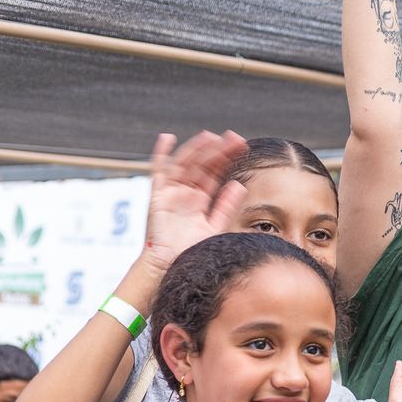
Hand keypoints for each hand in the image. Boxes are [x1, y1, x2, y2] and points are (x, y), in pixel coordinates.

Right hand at [143, 132, 247, 267]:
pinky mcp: (158, 196)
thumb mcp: (215, 225)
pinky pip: (158, 171)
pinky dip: (161, 154)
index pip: (215, 173)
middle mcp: (186, 193)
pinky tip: (167, 138)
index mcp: (200, 200)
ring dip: (196, 149)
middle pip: (202, 165)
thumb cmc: (193, 250)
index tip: (242, 146)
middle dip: (217, 151)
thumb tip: (240, 185)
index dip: (227, 159)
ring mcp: (172, 193)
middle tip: (233, 138)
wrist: (174, 265)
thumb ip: (226, 205)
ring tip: (210, 136)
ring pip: (185, 164)